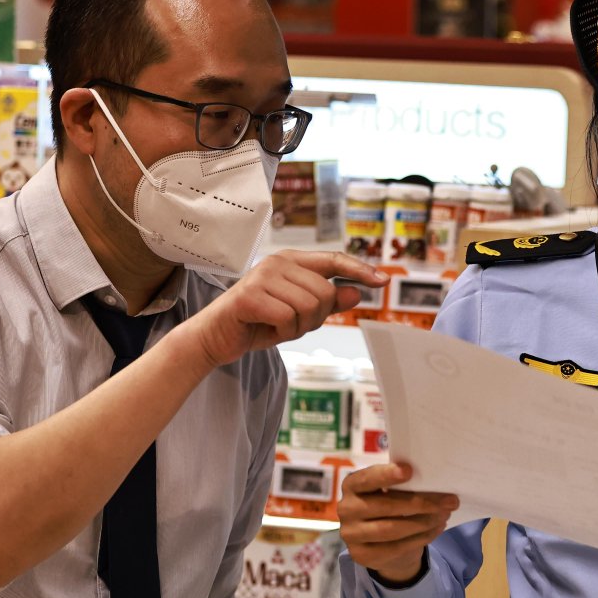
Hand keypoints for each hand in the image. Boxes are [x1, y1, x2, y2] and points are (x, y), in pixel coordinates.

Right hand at [184, 250, 385, 369]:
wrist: (214, 337)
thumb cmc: (257, 323)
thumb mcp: (299, 314)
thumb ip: (327, 302)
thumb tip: (357, 293)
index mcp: (291, 261)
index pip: (334, 260)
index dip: (360, 270)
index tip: (383, 281)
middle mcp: (278, 262)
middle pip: (325, 293)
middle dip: (315, 318)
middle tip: (290, 324)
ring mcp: (263, 276)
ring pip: (309, 307)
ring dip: (297, 327)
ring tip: (275, 326)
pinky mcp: (250, 296)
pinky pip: (288, 318)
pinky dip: (282, 333)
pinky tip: (265, 329)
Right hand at [340, 463, 457, 584]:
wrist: (380, 543)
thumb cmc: (389, 506)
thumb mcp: (391, 491)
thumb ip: (402, 485)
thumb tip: (435, 481)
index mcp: (352, 485)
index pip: (367, 479)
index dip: (386, 475)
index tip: (409, 471)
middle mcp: (346, 508)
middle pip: (385, 506)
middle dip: (421, 503)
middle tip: (449, 501)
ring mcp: (350, 534)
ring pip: (391, 529)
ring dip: (423, 522)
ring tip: (444, 516)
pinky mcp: (361, 555)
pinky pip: (395, 547)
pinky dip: (421, 538)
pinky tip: (436, 529)